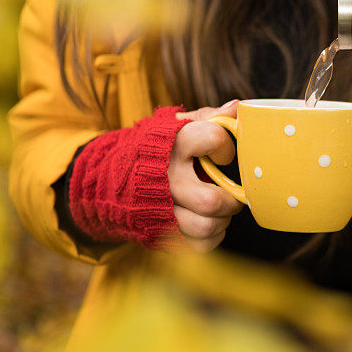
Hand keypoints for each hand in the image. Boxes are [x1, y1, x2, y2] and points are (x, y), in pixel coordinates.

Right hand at [169, 100, 241, 251]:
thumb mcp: (180, 126)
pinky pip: (199, 243)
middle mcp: (166, 178)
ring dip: (222, 219)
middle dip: (231, 199)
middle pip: (211, 201)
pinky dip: (211, 236)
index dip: (226, 148)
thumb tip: (236, 107)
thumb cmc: (161, 148)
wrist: (115, 176)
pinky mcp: (163, 231)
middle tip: (230, 192)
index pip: (213, 139)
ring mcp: (163, 208)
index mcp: (172, 144)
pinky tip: (207, 221)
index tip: (223, 153)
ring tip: (219, 208)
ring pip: (206, 226)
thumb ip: (210, 118)